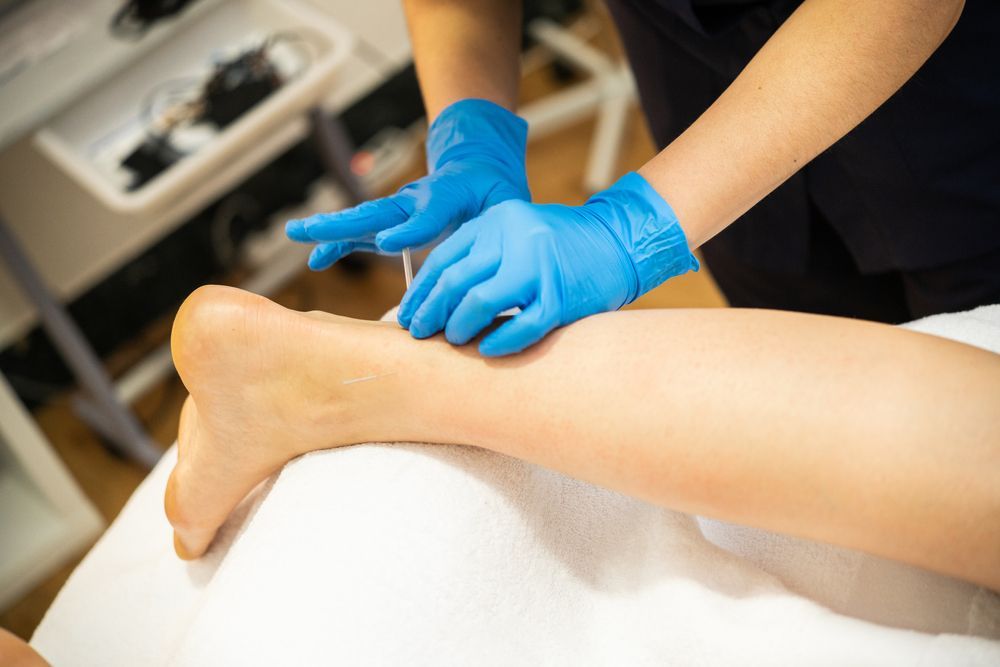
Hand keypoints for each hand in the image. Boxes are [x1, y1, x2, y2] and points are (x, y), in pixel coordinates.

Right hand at [285, 98, 528, 269]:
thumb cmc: (496, 191)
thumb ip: (501, 221)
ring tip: (295, 234)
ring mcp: (399, 210)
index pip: (426, 217)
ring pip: (361, 221)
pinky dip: (338, 245)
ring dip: (329, 230)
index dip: (408, 232)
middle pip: (376, 213)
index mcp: (447, 196)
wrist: (478, 168)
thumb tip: (493, 254)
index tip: (385, 243)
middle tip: (310, 229)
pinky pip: (361, 234)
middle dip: (344, 223)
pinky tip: (316, 259)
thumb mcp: (509, 202)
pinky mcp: (391, 220)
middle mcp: (415, 200)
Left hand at [397, 172, 698, 355]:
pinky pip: (521, 327)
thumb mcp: (517, 233)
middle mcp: (516, 238)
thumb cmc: (562, 245)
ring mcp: (540, 267)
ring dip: (459, 327)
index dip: (421, 291)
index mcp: (498, 219)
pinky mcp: (562, 296)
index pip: (444, 258)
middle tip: (419, 333)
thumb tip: (438, 298)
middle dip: (431, 312)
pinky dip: (500, 342)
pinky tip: (487, 351)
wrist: (619, 242)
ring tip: (452, 340)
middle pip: (456, 280)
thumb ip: (483, 255)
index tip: (408, 314)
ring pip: (481, 302)